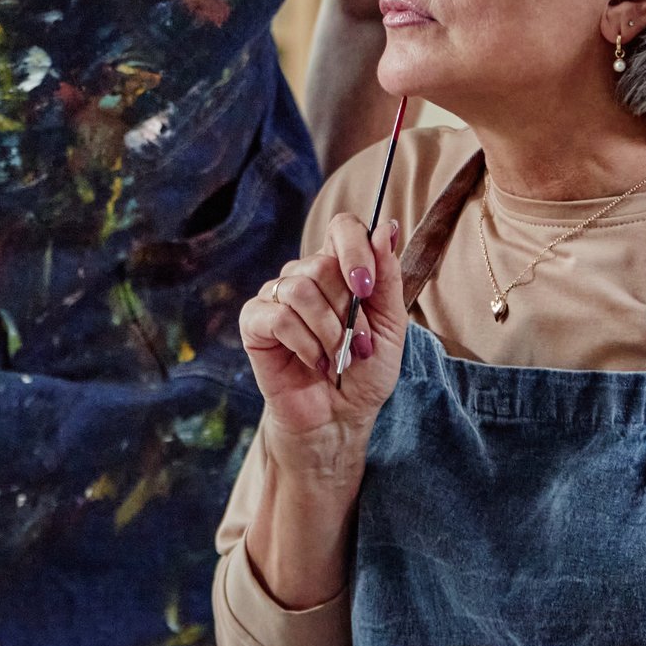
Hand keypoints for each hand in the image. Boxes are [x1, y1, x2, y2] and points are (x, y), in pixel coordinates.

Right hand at [239, 212, 408, 452]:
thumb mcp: (390, 326)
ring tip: (338, 360)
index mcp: (339, 268)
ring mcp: (276, 296)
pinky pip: (278, 317)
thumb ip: (387, 278)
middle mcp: (305, 275)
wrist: (339, 417)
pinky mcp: (255, 322)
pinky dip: (304, 344)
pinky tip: (314, 362)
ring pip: (300, 290)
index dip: (355, 249)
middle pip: (322, 264)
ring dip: (328, 332)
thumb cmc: (365, 371)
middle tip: (359, 346)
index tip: (366, 288)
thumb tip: (386, 228)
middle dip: (347, 312)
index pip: (343, 227)